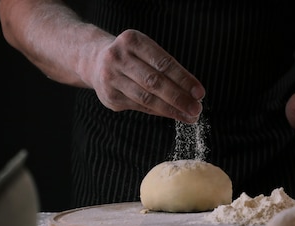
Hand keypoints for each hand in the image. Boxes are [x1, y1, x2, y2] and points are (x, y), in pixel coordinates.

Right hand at [90, 29, 204, 122]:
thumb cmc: (131, 56)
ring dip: (171, 109)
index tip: (200, 93)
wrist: (94, 61)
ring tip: (188, 116)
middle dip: (179, 98)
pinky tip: (172, 114)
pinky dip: (159, 111)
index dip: (183, 79)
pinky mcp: (109, 97)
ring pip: (146, 98)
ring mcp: (111, 78)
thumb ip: (165, 68)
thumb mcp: (145, 51)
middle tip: (196, 109)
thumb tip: (192, 93)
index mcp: (132, 41)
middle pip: (154, 82)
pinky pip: (140, 107)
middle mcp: (118, 58)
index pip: (163, 63)